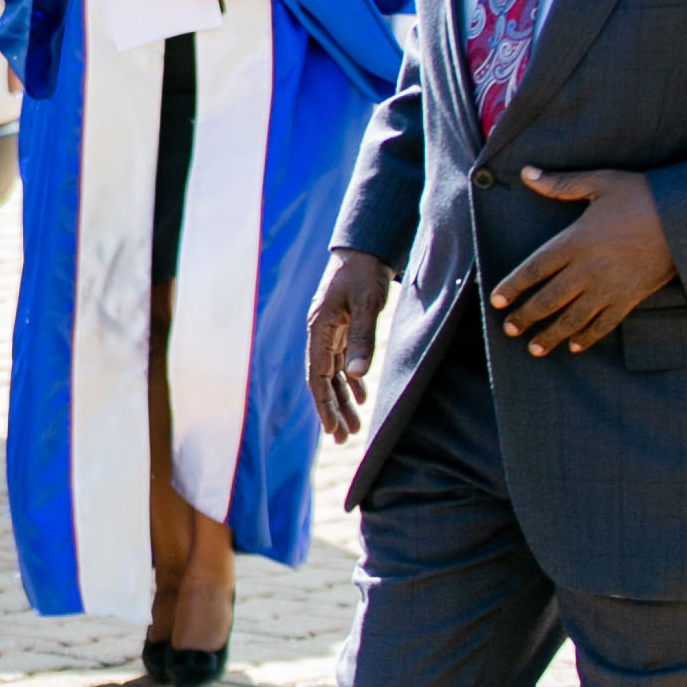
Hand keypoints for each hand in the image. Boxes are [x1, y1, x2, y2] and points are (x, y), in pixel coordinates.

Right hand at [306, 249, 390, 440]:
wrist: (364, 247)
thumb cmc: (365, 273)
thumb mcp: (367, 304)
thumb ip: (363, 339)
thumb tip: (357, 377)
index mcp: (320, 329)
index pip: (318, 376)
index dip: (323, 405)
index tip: (332, 431)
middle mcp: (320, 333)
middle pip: (323, 380)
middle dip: (332, 410)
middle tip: (343, 439)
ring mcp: (330, 331)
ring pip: (333, 373)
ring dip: (341, 400)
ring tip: (353, 427)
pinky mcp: (341, 327)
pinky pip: (341, 360)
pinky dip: (349, 380)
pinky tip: (359, 396)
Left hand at [488, 167, 676, 354]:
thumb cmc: (643, 195)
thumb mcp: (600, 183)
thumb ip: (561, 184)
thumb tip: (527, 172)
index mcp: (574, 241)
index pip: (533, 269)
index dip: (512, 287)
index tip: (496, 301)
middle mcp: (587, 269)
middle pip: (548, 300)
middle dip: (526, 317)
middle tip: (508, 329)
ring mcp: (609, 287)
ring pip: (572, 319)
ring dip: (551, 335)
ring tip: (534, 349)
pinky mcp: (630, 298)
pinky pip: (604, 324)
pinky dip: (588, 337)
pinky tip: (575, 346)